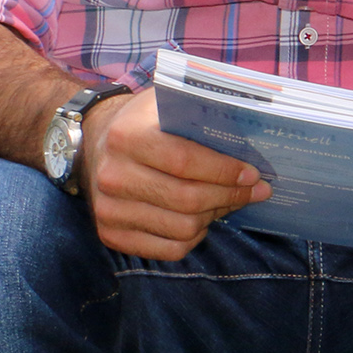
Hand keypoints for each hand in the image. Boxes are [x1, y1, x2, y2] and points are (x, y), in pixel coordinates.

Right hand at [80, 89, 270, 260]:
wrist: (97, 141)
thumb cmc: (146, 121)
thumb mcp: (167, 102)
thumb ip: (202, 112)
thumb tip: (253, 130)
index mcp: (127, 136)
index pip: (185, 161)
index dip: (224, 171)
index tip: (253, 174)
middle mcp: (112, 175)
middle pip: (187, 199)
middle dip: (230, 196)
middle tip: (256, 190)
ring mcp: (108, 209)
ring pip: (181, 228)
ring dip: (215, 216)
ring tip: (230, 201)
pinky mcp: (110, 234)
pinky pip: (167, 249)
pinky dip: (194, 237)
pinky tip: (203, 219)